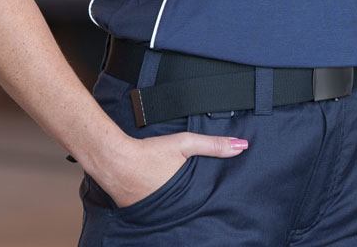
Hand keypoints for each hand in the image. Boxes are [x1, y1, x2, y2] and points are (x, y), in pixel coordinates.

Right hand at [91, 131, 247, 207]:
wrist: (114, 159)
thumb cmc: (148, 152)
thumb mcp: (184, 144)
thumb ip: (213, 145)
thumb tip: (242, 146)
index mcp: (185, 196)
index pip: (204, 202)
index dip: (210, 198)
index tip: (219, 196)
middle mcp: (170, 209)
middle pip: (188, 206)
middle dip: (193, 200)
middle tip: (196, 192)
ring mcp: (153, 211)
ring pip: (170, 207)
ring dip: (174, 201)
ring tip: (174, 190)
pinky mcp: (137, 209)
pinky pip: (153, 206)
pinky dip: (157, 199)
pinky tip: (155, 188)